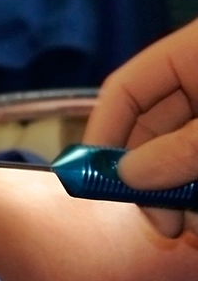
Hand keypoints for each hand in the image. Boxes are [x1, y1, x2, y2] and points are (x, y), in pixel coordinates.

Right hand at [83, 19, 197, 236]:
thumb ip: (179, 150)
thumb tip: (128, 176)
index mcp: (191, 52)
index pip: (125, 88)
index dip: (104, 133)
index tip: (93, 179)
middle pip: (152, 124)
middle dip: (148, 175)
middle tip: (156, 221)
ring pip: (180, 147)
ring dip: (177, 189)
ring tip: (186, 228)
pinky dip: (196, 182)